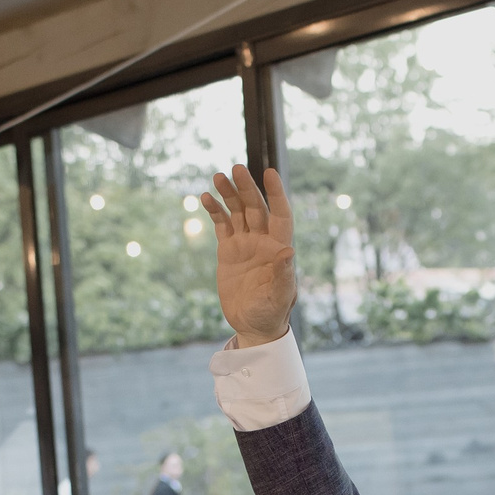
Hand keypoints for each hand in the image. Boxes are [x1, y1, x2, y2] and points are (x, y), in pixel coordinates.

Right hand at [204, 165, 296, 346]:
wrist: (252, 325)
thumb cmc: (271, 314)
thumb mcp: (278, 297)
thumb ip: (283, 275)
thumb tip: (288, 252)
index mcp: (279, 248)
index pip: (280, 214)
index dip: (276, 194)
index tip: (270, 173)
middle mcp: (263, 241)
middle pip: (256, 207)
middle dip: (246, 188)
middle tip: (236, 169)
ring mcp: (245, 244)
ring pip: (237, 211)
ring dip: (229, 194)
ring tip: (218, 177)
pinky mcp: (228, 251)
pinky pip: (222, 225)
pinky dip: (215, 211)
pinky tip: (206, 197)